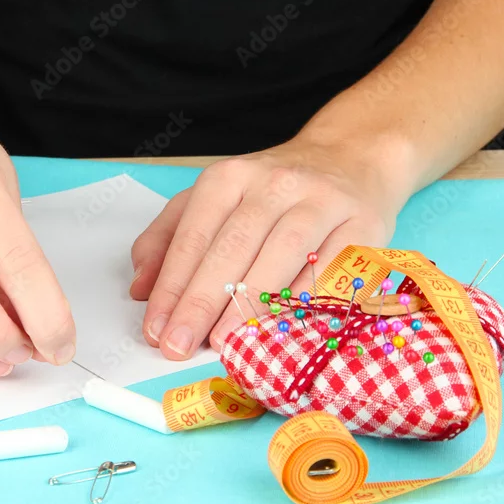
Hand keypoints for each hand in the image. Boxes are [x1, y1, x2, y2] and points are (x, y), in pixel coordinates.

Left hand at [129, 137, 413, 359]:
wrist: (351, 158)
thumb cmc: (271, 192)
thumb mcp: (212, 200)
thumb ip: (168, 238)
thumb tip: (140, 289)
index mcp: (229, 177)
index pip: (193, 235)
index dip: (171, 285)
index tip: (155, 329)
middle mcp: (274, 184)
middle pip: (231, 247)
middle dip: (200, 302)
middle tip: (178, 345)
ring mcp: (322, 201)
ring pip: (281, 254)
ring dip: (249, 303)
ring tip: (222, 342)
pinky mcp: (364, 223)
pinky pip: (332, 266)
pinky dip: (306, 300)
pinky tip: (282, 327)